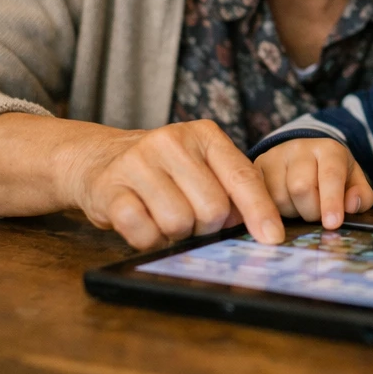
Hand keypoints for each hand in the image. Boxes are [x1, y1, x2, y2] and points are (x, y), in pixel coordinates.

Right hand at [64, 120, 284, 249]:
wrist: (100, 158)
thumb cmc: (164, 169)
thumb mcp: (202, 164)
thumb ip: (232, 186)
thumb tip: (262, 226)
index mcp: (204, 134)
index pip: (242, 177)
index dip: (260, 211)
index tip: (272, 238)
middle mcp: (172, 141)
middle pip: (212, 209)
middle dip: (206, 226)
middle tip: (190, 217)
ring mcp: (138, 162)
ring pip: (179, 223)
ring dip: (175, 234)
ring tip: (164, 217)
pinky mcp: (109, 188)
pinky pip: (143, 232)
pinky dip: (148, 239)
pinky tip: (144, 223)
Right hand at [254, 138, 372, 228]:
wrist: (305, 157)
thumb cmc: (333, 176)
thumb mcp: (354, 183)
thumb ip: (361, 196)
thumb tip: (351, 205)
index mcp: (329, 150)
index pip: (330, 175)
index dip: (332, 200)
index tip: (333, 223)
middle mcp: (299, 148)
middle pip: (301, 188)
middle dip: (311, 211)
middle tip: (317, 216)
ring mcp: (275, 156)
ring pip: (278, 197)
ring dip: (291, 213)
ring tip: (300, 208)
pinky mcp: (256, 167)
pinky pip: (261, 199)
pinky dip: (272, 211)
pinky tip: (283, 208)